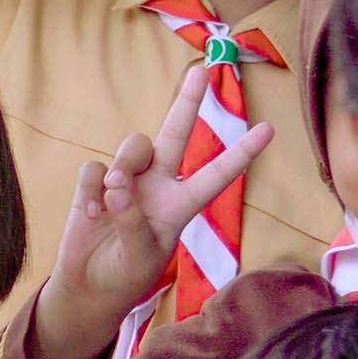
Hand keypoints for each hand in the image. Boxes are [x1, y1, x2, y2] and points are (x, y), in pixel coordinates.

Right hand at [30, 65, 275, 358]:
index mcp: (181, 206)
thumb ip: (132, 219)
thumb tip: (116, 182)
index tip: (269, 128)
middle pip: (176, 134)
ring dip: (123, 165)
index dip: (242, 153)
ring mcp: (126, 181)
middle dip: (187, 101)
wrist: (88, 287)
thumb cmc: (125, 275)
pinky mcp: (94, 183)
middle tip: (201, 71)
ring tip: (111, 197)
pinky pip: (94, 168)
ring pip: (132, 146)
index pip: (216, 175)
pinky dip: (90, 189)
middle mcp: (158, 186)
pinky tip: (89, 213)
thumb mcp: (139, 255)